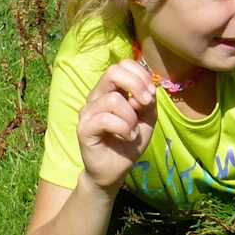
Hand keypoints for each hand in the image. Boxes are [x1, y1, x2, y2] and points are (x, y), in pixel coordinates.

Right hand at [76, 60, 157, 190]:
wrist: (116, 169)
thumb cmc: (130, 140)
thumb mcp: (148, 118)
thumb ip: (149, 101)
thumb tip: (147, 90)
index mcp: (112, 89)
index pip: (122, 64)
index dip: (140, 74)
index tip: (151, 93)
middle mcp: (97, 96)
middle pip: (113, 71)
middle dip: (136, 85)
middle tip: (145, 104)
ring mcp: (88, 111)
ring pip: (114, 99)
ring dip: (131, 117)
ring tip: (133, 131)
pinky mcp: (84, 128)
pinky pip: (106, 119)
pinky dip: (124, 128)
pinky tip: (127, 137)